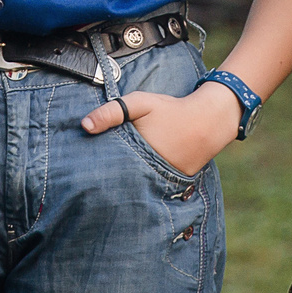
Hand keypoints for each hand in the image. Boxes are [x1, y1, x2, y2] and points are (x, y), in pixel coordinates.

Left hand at [79, 82, 241, 176]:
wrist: (208, 121)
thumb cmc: (170, 110)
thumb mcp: (140, 104)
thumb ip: (112, 112)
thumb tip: (84, 126)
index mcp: (138, 154)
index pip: (108, 168)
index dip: (96, 169)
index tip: (83, 171)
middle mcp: (151, 172)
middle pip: (121, 181)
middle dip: (108, 181)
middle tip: (90, 183)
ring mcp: (164, 181)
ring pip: (137, 186)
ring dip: (126, 184)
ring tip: (110, 188)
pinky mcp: (175, 184)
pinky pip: (155, 187)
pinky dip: (145, 184)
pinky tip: (135, 182)